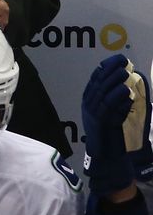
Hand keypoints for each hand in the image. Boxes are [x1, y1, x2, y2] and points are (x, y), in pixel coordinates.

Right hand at [82, 54, 135, 196]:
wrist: (105, 155)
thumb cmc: (109, 132)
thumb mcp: (110, 111)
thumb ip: (114, 99)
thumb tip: (125, 84)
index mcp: (88, 100)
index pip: (95, 79)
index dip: (106, 67)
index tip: (118, 59)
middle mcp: (88, 105)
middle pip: (99, 84)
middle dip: (111, 71)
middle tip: (123, 62)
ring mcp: (93, 114)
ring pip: (103, 94)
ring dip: (114, 82)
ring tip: (125, 73)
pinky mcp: (101, 123)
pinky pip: (109, 108)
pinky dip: (118, 100)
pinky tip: (127, 92)